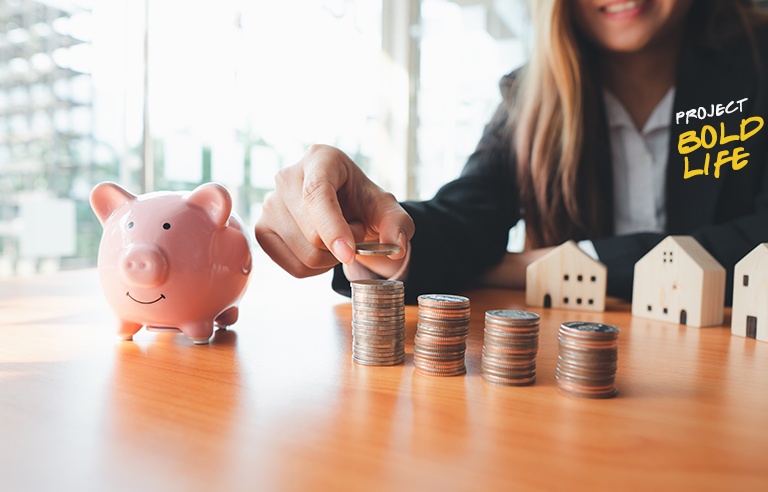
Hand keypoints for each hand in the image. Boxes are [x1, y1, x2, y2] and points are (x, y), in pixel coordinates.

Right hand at [255, 144, 414, 277]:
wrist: (344, 209)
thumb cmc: (362, 203)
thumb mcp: (387, 208)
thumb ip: (399, 224)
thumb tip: (395, 246)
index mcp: (320, 159)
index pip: (317, 194)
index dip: (332, 227)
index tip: (349, 253)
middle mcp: (287, 176)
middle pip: (312, 234)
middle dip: (344, 243)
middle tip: (355, 229)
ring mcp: (269, 204)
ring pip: (304, 255)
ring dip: (331, 257)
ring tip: (337, 236)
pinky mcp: (262, 230)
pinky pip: (293, 267)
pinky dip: (315, 268)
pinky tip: (321, 248)